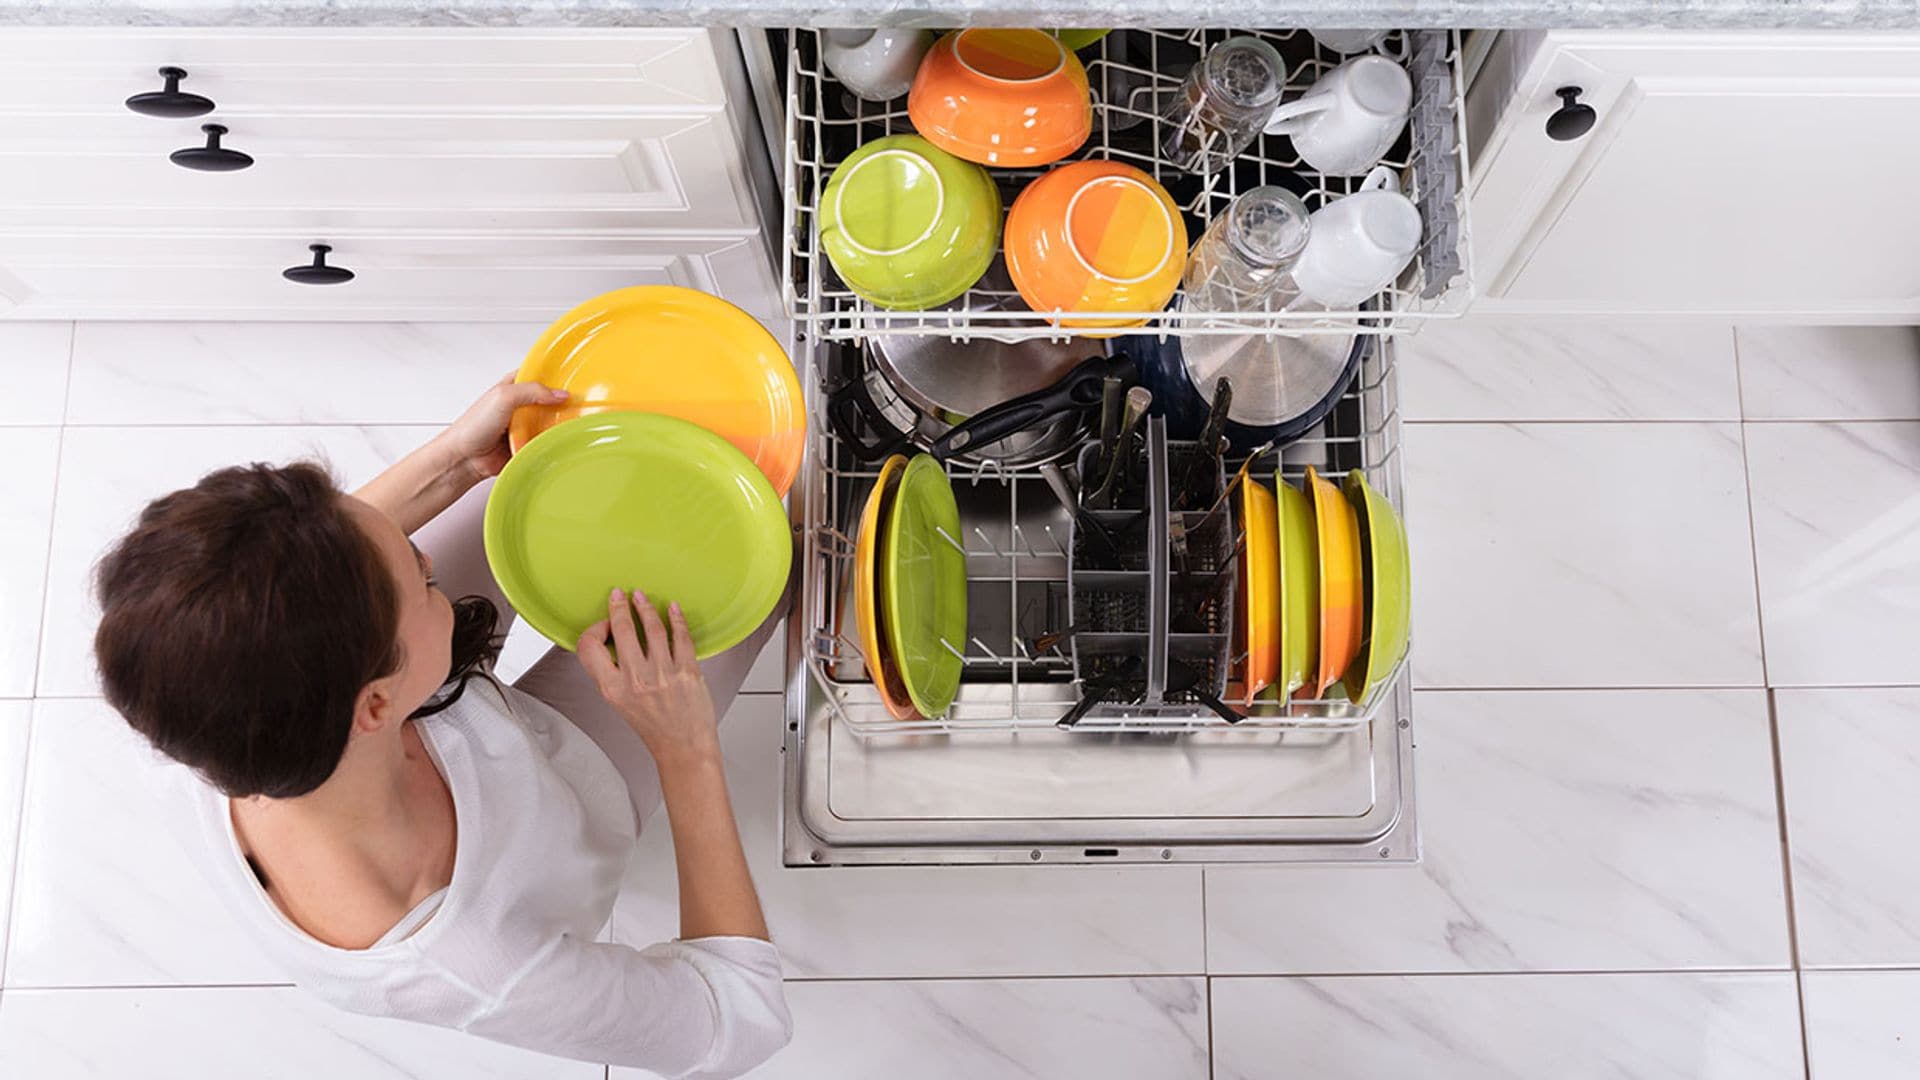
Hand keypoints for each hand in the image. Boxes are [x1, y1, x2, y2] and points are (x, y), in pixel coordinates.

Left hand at [437, 372, 567, 485]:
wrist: (465, 459)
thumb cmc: (473, 427)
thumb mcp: (503, 396)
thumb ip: (532, 391)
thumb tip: (559, 394)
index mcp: (513, 386)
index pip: (540, 374)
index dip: (556, 376)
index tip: (574, 378)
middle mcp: (520, 404)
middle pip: (550, 399)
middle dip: (562, 403)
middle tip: (578, 404)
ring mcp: (525, 425)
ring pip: (551, 421)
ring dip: (557, 424)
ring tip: (570, 424)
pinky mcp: (528, 443)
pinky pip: (547, 441)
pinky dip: (552, 442)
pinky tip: (558, 441)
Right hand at [576, 588, 719, 768]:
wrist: (683, 746)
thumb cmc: (653, 726)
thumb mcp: (619, 703)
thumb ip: (613, 674)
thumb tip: (614, 639)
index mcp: (612, 689)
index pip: (589, 647)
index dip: (594, 631)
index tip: (604, 626)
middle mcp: (635, 680)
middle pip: (622, 629)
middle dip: (619, 606)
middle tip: (619, 594)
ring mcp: (663, 675)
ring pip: (653, 627)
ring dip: (646, 607)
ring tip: (642, 597)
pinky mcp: (688, 671)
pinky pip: (681, 636)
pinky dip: (676, 618)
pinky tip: (673, 609)